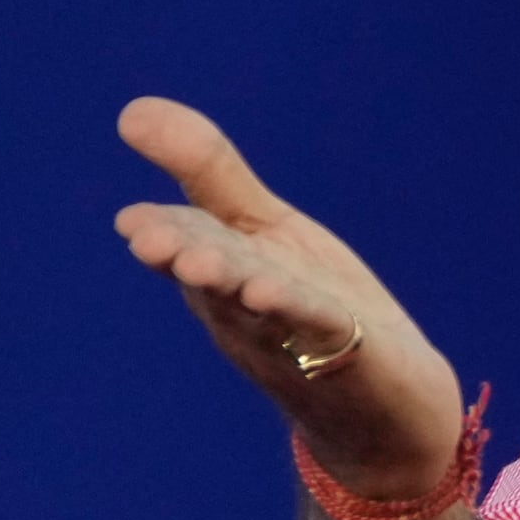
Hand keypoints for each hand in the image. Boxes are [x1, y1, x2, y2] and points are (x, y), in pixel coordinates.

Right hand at [113, 97, 464, 498]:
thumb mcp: (264, 230)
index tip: (134, 224)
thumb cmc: (315, 308)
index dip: (163, 234)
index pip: (187, 244)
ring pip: (262, 308)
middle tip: (156, 243)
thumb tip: (132, 111)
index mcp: (223, 273)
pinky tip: (294, 299)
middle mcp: (247, 310)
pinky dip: (309, 315)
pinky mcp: (350, 359)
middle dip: (189, 257)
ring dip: (239, 286)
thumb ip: (209, 173)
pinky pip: (326, 334)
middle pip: (215, 278)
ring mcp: (296, 340)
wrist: (387, 408)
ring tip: (212, 267)